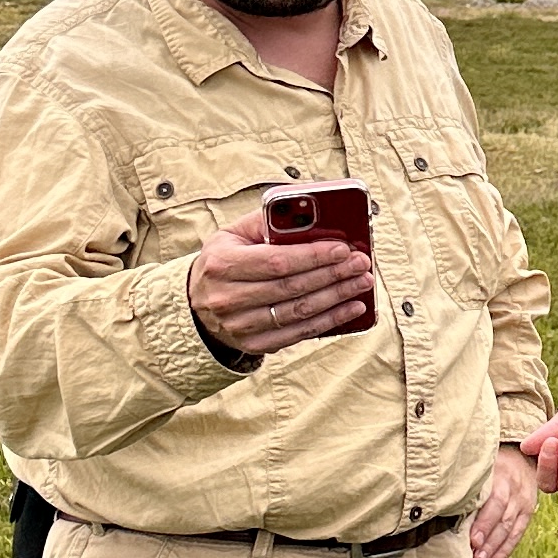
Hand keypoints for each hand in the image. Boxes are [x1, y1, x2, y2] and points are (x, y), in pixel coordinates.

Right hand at [188, 209, 373, 359]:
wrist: (195, 304)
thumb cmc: (223, 262)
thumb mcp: (232, 235)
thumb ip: (266, 222)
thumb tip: (307, 213)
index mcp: (222, 264)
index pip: (277, 261)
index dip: (313, 256)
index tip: (343, 248)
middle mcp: (228, 297)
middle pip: (292, 287)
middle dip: (333, 274)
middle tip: (361, 264)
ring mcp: (240, 325)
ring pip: (299, 312)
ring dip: (337, 297)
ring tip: (362, 283)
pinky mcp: (254, 344)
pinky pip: (299, 333)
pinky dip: (330, 321)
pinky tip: (352, 308)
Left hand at [469, 448, 537, 557]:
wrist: (522, 456)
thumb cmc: (492, 463)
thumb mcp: (482, 465)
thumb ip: (468, 481)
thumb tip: (439, 501)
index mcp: (501, 476)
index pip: (495, 502)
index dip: (484, 523)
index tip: (472, 540)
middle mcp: (514, 490)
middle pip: (502, 519)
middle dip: (488, 541)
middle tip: (475, 557)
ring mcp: (523, 502)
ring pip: (510, 529)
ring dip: (495, 549)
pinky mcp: (527, 512)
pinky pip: (517, 535)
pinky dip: (504, 551)